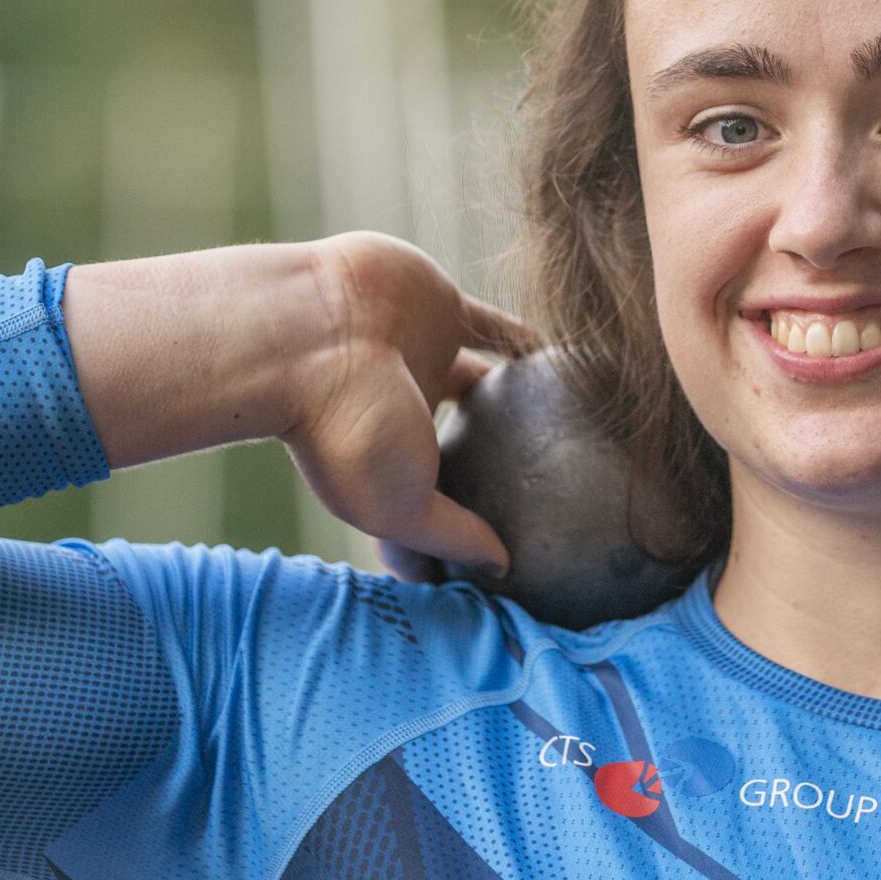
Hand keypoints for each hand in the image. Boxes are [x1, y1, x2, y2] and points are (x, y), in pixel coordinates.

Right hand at [287, 231, 540, 581]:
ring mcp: (423, 358)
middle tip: (548, 484)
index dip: (463, 524)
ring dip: (519, 396)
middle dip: (493, 458)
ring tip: (569, 421)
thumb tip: (501, 569)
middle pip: (461, 440)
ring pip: (484, 382)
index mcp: (388, 461)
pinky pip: (498, 330)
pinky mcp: (442, 310)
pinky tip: (570, 359)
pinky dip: (528, 342)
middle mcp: (405, 410)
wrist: (310, 333)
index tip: (508, 549)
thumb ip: (453, 535)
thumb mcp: (400, 507)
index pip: (434, 501)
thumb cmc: (345, 430)